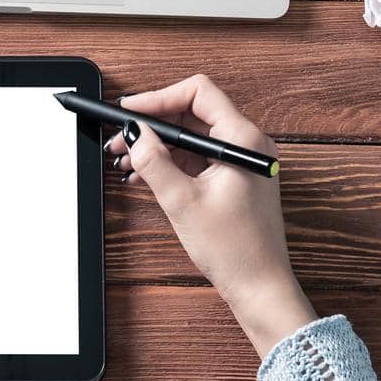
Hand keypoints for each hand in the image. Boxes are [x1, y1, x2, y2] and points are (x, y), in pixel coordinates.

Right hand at [109, 74, 316, 355]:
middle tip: (121, 137)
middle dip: (153, 123)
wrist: (260, 287)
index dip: (159, 97)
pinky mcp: (234, 178)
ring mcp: (242, 161)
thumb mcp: (183, 202)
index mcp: (243, 140)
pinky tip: (144, 175)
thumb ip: (154, 162)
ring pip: (192, 136)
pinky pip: (197, 157)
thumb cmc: (236, 250)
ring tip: (126, 159)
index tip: (130, 111)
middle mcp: (247, 144)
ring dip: (157, 145)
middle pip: (192, 113)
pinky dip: (170, 162)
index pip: (198, 93)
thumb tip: (134, 133)